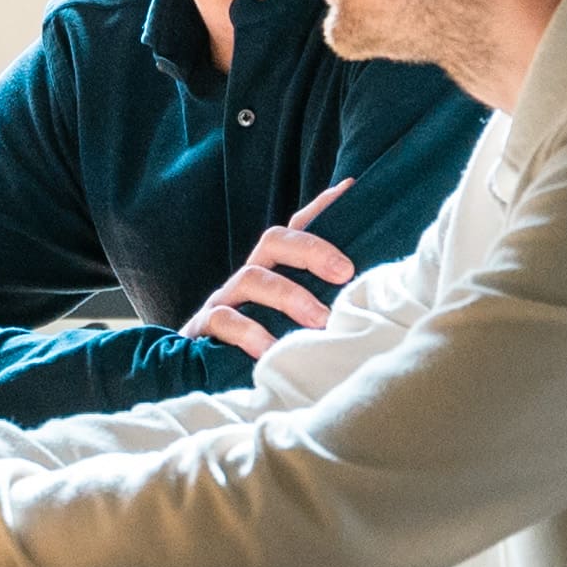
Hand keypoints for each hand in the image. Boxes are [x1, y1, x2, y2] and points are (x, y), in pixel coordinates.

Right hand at [189, 181, 361, 360]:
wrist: (202, 375)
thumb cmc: (263, 347)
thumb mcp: (295, 322)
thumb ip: (325, 305)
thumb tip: (364, 282)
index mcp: (272, 271)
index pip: (296, 231)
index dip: (320, 209)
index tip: (348, 190)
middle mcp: (249, 278)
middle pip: (274, 241)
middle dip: (311, 250)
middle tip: (344, 273)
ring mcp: (224, 299)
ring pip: (251, 277)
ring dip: (289, 296)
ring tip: (320, 322)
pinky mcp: (205, 327)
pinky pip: (224, 319)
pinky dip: (249, 332)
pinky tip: (271, 351)